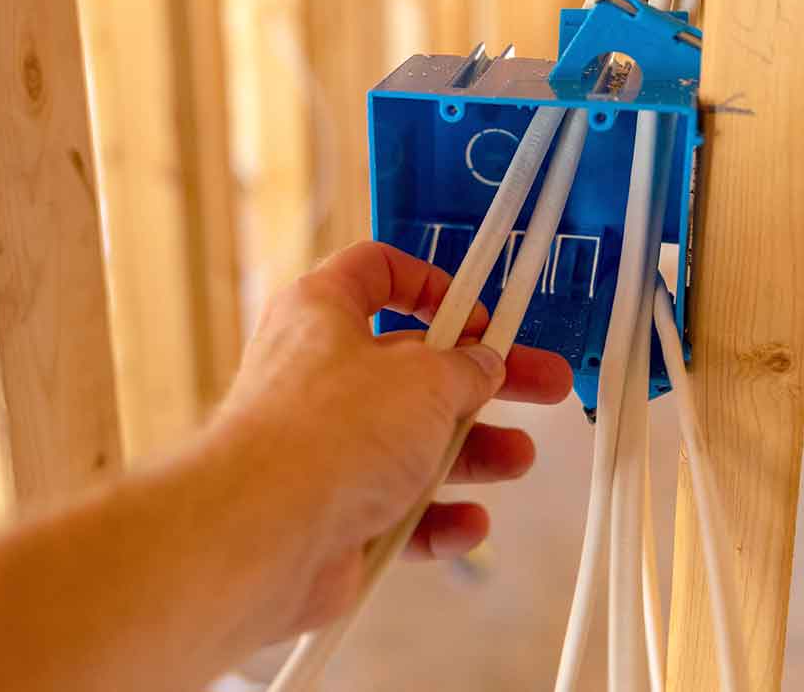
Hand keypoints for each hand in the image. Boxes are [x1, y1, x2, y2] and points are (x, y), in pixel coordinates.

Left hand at [211, 241, 571, 636]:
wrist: (263, 530)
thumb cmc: (324, 432)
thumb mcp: (424, 377)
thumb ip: (465, 370)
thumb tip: (482, 367)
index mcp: (321, 314)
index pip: (373, 273)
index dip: (431, 284)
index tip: (477, 312)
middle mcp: (315, 376)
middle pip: (411, 366)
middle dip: (482, 379)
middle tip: (540, 383)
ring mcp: (321, 448)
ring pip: (409, 444)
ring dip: (471, 452)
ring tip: (516, 458)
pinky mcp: (330, 512)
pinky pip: (395, 511)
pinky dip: (436, 519)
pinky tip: (467, 522)